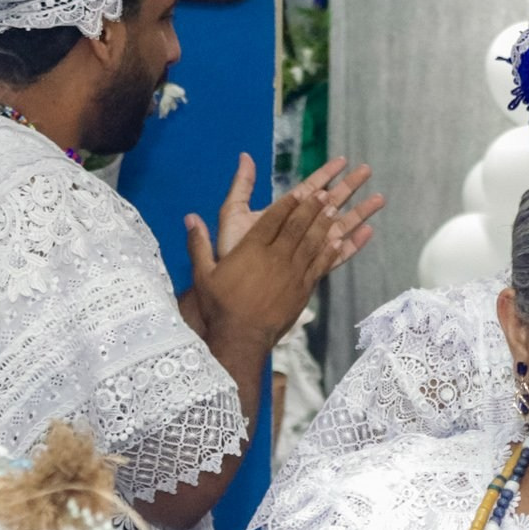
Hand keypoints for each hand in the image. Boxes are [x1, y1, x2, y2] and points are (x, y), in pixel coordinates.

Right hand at [186, 183, 346, 359]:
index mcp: (251, 249)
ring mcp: (292, 274)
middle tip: (323, 193)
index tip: (299, 191)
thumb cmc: (220, 307)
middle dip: (310, 207)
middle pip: (296, 226)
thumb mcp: (202, 274)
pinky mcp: (302, 290)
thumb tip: (189, 217)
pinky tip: (339, 241)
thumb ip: (198, 244)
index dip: (287, 203)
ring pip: (311, 242)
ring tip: (334, 208)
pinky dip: (330, 252)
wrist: (241, 338)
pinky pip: (320, 265)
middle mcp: (275, 257)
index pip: (273, 219)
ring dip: (323, 224)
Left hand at [212, 153, 383, 262]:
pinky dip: (353, 244)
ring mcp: (307, 248)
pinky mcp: (312, 268)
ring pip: (339, 227)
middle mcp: (299, 229)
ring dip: (359, 212)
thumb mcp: (233, 214)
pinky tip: (368, 232)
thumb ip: (242, 187)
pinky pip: (336, 256)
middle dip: (349, 186)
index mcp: (284, 213)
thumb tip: (245, 156)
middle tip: (367, 170)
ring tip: (379, 199)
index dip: (326, 173)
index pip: (309, 189)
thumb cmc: (230, 251)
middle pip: (330, 203)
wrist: (232, 288)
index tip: (342, 160)